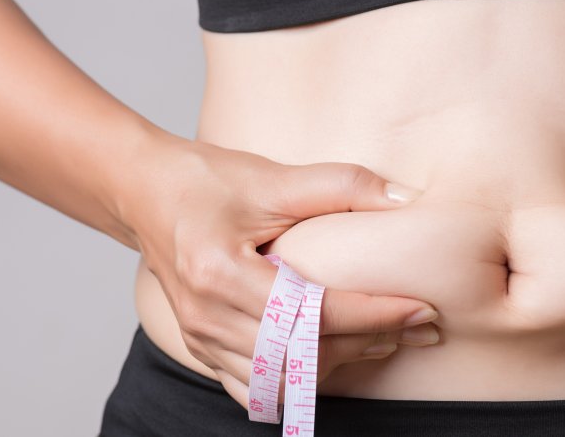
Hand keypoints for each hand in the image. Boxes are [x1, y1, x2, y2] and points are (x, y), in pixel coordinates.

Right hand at [118, 133, 440, 407]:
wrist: (145, 192)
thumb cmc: (203, 180)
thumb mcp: (270, 176)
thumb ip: (339, 186)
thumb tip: (403, 199)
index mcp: (221, 273)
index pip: (313, 312)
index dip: (374, 314)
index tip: (419, 308)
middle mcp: (207, 316)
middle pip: (302, 353)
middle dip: (369, 342)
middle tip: (417, 326)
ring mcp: (200, 338)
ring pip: (282, 380)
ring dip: (339, 365)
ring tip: (384, 340)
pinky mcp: (202, 346)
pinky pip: (256, 386)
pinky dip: (299, 380)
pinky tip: (331, 359)